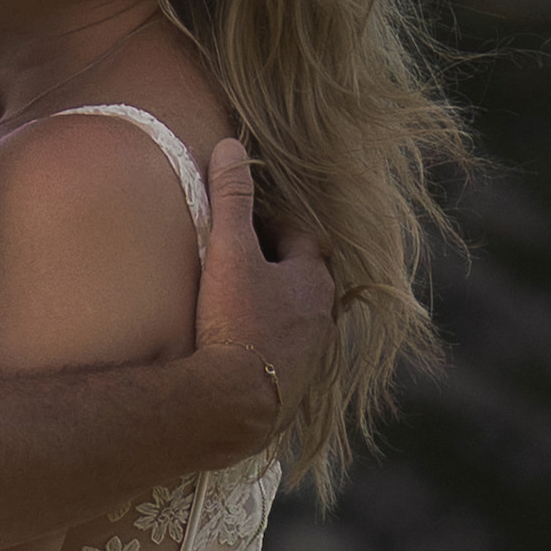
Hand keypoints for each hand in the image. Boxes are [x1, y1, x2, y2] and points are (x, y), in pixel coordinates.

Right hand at [193, 139, 334, 445]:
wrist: (234, 404)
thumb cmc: (236, 321)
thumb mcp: (229, 252)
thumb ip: (231, 199)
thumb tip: (230, 146)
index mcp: (313, 281)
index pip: (301, 238)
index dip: (271, 225)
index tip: (242, 223)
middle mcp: (321, 318)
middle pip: (303, 278)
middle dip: (277, 264)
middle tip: (240, 258)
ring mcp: (310, 357)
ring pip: (297, 317)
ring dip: (275, 305)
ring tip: (240, 300)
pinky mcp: (293, 388)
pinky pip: (286, 352)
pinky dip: (268, 340)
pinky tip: (242, 344)